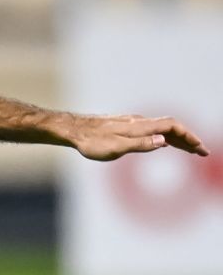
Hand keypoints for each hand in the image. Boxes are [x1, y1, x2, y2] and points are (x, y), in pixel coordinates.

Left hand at [65, 114, 208, 160]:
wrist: (72, 130)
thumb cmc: (91, 142)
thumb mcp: (116, 147)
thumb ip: (140, 144)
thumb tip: (163, 142)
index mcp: (140, 126)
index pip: (172, 127)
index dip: (188, 137)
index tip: (201, 149)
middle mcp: (139, 122)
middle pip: (170, 127)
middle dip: (188, 139)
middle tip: (202, 152)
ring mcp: (132, 123)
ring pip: (161, 129)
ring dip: (177, 139)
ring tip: (189, 150)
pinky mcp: (125, 126)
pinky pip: (152, 130)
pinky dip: (164, 137)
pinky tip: (164, 144)